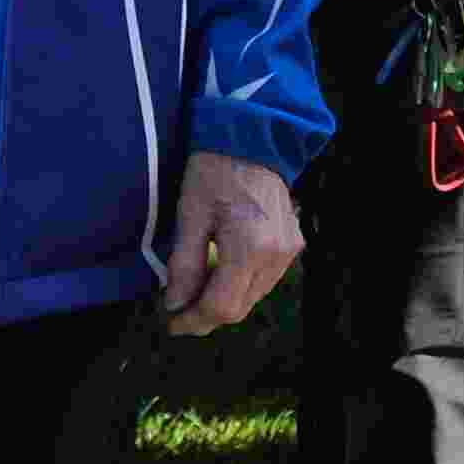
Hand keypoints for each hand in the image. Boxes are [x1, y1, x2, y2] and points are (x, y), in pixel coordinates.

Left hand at [159, 150, 303, 333]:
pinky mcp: (292, 246)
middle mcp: (275, 256)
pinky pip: (263, 281)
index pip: (221, 307)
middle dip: (206, 315)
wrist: (253, 140)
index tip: (171, 322)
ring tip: (196, 289)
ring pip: (252, 298)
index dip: (194, 321)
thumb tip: (175, 304)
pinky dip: (239, 286)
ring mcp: (288, 252)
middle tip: (178, 310)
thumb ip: (184, 264)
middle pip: (239, 308)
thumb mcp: (190, 214)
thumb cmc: (215, 171)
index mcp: (249, 248)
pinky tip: (220, 272)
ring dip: (223, 301)